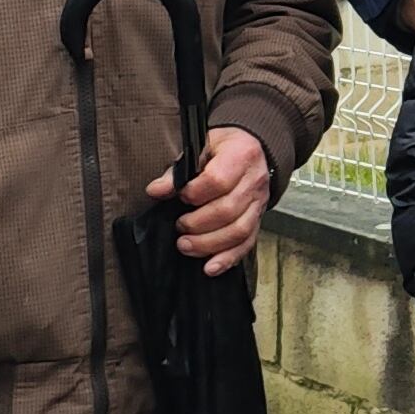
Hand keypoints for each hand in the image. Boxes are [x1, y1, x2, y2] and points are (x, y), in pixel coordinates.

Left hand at [159, 126, 272, 274]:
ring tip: (185, 246)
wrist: (252, 149)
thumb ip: (178, 169)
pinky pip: (247, 244)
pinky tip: (210, 267)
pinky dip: (228, 258)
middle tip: (179, 227)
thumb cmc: (223, 147)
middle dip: (198, 224)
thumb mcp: (201, 146)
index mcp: (241, 155)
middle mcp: (254, 181)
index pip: (218, 180)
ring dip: (209, 244)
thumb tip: (156, 191)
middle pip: (228, 210)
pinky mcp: (258, 220)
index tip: (179, 197)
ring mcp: (259, 203)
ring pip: (238, 231)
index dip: (194, 193)